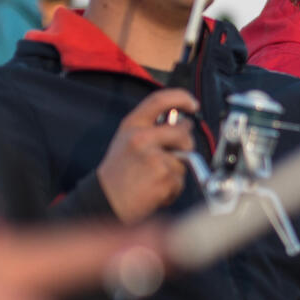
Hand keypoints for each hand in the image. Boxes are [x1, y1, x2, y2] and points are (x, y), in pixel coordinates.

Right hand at [97, 89, 199, 222]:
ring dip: (176, 171)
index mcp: (132, 126)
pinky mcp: (163, 177)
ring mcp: (153, 157)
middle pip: (183, 132)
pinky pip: (181, 180)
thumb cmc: (118, 173)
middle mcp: (142, 138)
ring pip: (184, 160)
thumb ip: (151, 129)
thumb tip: (183, 122)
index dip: (181, 97)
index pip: (159, 100)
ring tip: (154, 177)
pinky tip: (155, 189)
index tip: (193, 104)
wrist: (106, 201)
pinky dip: (173, 188)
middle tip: (176, 154)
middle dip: (186, 144)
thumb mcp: (127, 140)